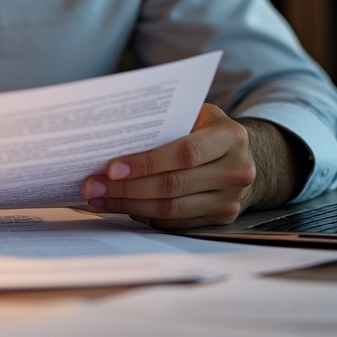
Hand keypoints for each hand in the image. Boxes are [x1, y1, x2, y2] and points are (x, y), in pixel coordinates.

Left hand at [80, 103, 259, 229]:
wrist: (243, 156)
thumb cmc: (207, 129)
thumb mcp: (196, 114)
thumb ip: (166, 122)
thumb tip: (114, 137)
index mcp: (231, 137)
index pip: (184, 153)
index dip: (146, 162)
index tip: (111, 167)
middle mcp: (236, 170)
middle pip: (173, 185)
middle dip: (127, 187)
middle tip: (94, 185)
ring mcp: (230, 199)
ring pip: (171, 208)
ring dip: (130, 205)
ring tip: (100, 198)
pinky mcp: (221, 218)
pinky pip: (176, 222)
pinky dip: (145, 215)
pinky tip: (122, 206)